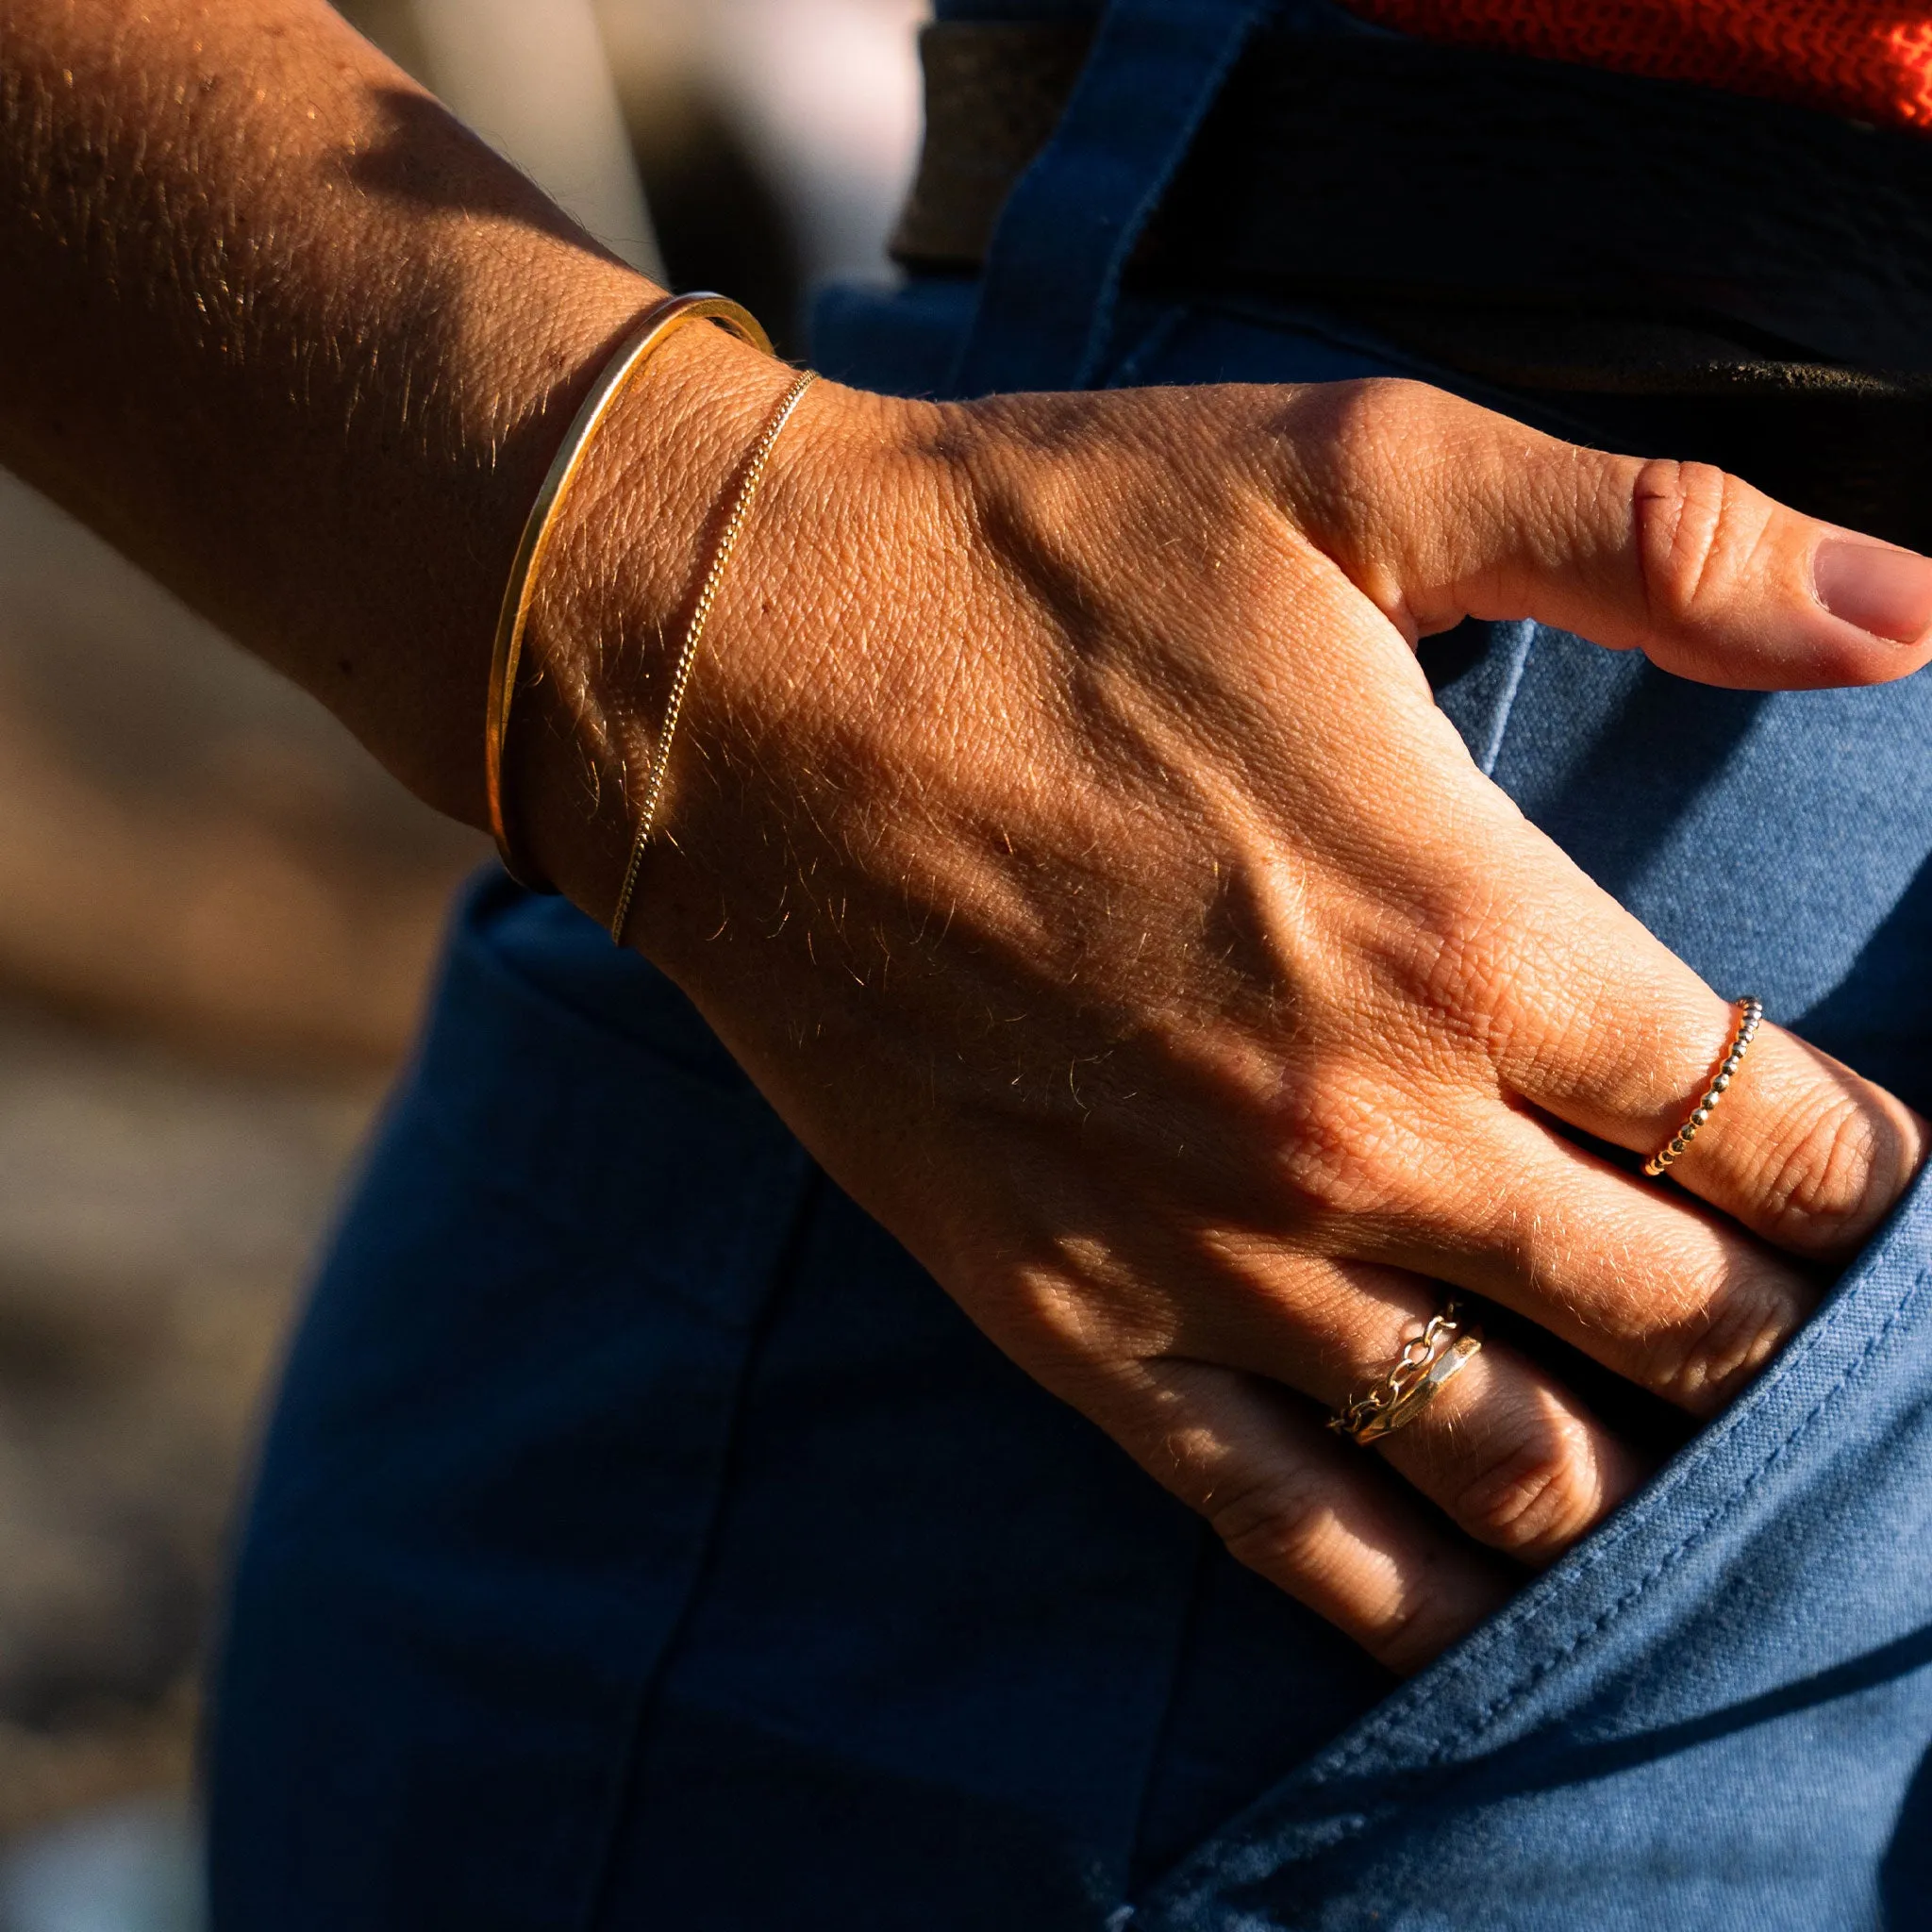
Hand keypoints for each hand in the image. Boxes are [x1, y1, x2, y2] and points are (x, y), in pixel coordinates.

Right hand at [523, 347, 1931, 1670]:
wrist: (734, 669)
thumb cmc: (1040, 553)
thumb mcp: (1357, 473)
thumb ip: (1658, 541)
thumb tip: (1916, 611)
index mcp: (1474, 937)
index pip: (1769, 1127)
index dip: (1868, 1171)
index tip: (1879, 1174)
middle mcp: (1367, 1139)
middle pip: (1679, 1315)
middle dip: (1780, 1326)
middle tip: (1798, 1313)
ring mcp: (1211, 1257)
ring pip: (1513, 1460)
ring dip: (1636, 1474)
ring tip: (1679, 1456)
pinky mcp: (1064, 1311)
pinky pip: (1277, 1522)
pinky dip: (1406, 1592)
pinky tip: (1475, 1608)